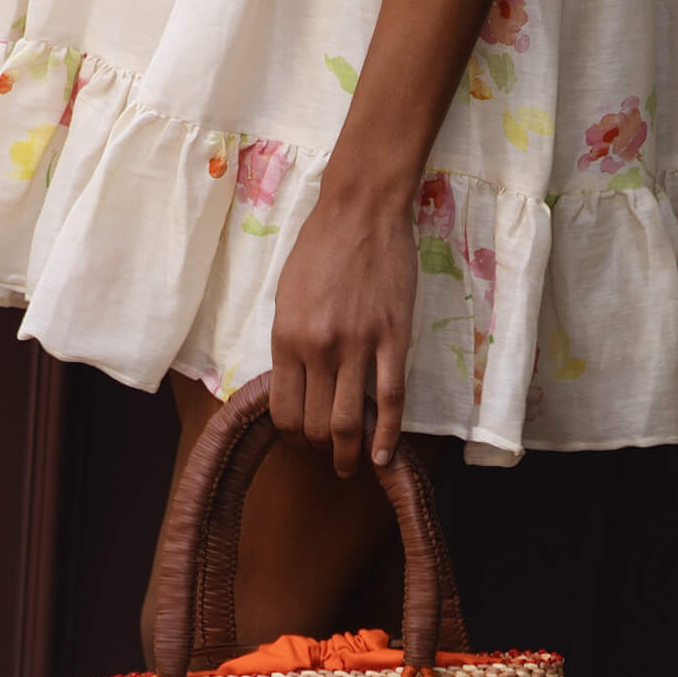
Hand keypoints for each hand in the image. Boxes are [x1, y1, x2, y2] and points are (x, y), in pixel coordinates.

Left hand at [269, 180, 416, 477]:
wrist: (361, 210)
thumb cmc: (319, 248)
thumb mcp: (285, 296)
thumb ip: (289, 343)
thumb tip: (294, 386)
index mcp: (286, 338)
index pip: (284, 410)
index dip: (292, 436)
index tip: (302, 440)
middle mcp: (318, 348)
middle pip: (317, 423)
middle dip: (320, 448)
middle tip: (328, 454)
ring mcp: (358, 346)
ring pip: (350, 421)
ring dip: (348, 454)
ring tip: (350, 466)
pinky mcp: (394, 339)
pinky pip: (392, 400)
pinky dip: (387, 435)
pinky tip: (382, 457)